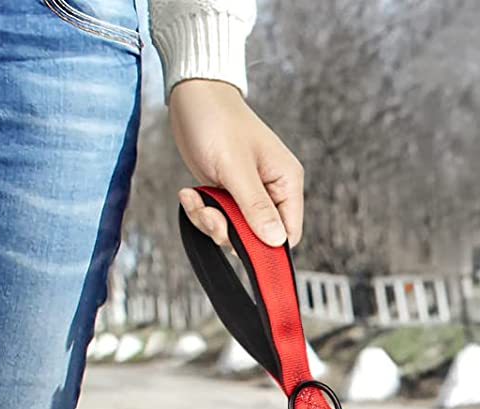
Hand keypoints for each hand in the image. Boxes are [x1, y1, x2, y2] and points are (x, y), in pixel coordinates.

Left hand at [170, 80, 302, 248]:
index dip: (266, 246)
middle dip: (229, 231)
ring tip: (195, 199)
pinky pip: (218, 218)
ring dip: (210, 222)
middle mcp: (271, 190)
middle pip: (259, 236)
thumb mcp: (236, 166)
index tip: (240, 242)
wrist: (191, 92)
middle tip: (210, 214)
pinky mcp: (228, 192)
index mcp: (286, 182)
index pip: (288, 233)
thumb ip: (256, 206)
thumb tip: (276, 241)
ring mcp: (249, 193)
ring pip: (235, 231)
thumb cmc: (217, 119)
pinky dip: (201, 212)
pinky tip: (191, 193)